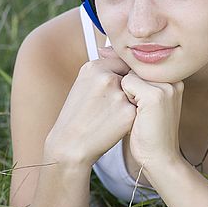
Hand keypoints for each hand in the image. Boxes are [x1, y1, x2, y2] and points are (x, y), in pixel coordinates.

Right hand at [44, 49, 136, 166]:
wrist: (69, 145)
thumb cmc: (77, 115)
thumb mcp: (83, 85)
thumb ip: (104, 70)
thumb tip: (126, 61)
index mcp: (94, 67)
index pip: (122, 63)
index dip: (119, 79)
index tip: (109, 92)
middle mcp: (107, 77)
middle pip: (131, 78)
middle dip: (124, 91)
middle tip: (105, 107)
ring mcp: (118, 95)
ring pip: (135, 94)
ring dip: (128, 103)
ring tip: (108, 116)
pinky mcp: (128, 112)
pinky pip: (138, 109)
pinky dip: (130, 117)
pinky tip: (114, 125)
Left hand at [98, 47, 184, 172]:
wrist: (159, 159)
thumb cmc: (147, 133)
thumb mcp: (142, 102)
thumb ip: (132, 78)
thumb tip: (103, 49)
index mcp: (172, 78)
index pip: (140, 64)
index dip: (127, 78)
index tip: (129, 98)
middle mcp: (172, 78)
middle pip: (134, 67)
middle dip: (125, 86)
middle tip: (138, 111)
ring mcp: (165, 85)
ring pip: (129, 73)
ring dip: (123, 93)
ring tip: (138, 114)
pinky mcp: (155, 95)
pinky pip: (127, 83)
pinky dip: (123, 99)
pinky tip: (136, 116)